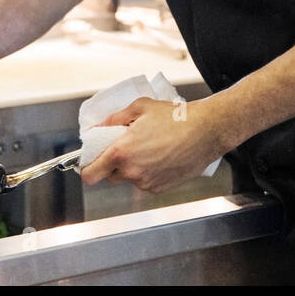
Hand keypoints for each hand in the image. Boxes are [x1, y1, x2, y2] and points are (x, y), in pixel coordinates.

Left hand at [79, 96, 225, 192]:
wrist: (206, 131)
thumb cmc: (175, 118)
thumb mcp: (139, 107)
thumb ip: (114, 119)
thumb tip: (99, 128)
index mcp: (122, 152)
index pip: (91, 173)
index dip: (87, 167)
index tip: (90, 161)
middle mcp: (132, 172)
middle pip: (110, 176)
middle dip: (113, 163)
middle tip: (126, 146)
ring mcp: (147, 182)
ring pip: (129, 178)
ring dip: (133, 167)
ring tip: (150, 147)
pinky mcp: (161, 188)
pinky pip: (145, 182)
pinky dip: (148, 172)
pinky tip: (160, 156)